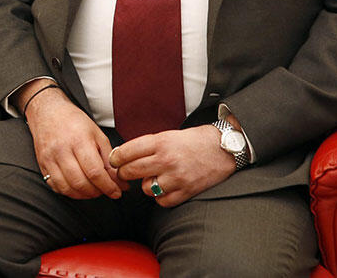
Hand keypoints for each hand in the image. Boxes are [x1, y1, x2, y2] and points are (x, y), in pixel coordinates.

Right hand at [20, 80, 126, 199]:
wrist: (48, 112)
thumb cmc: (74, 121)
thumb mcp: (97, 135)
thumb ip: (108, 159)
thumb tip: (120, 182)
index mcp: (79, 140)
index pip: (95, 172)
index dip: (108, 186)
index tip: (117, 192)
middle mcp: (62, 150)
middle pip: (81, 182)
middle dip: (97, 192)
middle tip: (105, 190)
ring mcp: (49, 159)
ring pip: (67, 188)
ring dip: (83, 195)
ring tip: (93, 190)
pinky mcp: (42, 164)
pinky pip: (56, 186)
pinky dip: (69, 192)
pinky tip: (77, 187)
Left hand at [108, 125, 235, 206]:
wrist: (223, 148)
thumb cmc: (194, 141)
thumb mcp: (168, 135)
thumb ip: (148, 146)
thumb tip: (123, 155)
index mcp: (160, 142)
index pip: (126, 152)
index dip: (115, 158)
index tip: (113, 161)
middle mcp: (166, 160)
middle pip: (131, 171)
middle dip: (124, 173)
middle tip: (125, 173)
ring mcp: (177, 177)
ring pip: (145, 188)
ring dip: (145, 185)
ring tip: (152, 179)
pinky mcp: (186, 191)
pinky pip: (162, 201)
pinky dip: (160, 197)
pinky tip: (164, 188)